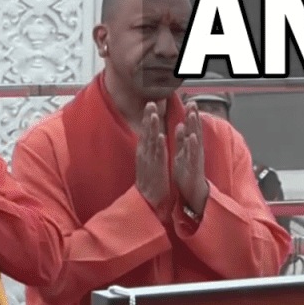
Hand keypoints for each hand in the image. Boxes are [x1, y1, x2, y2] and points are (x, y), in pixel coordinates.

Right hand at [134, 102, 171, 218]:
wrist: (147, 201)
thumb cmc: (150, 183)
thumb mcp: (148, 163)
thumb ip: (149, 151)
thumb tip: (150, 140)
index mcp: (144, 153)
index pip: (146, 132)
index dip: (148, 119)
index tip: (150, 106)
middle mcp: (144, 155)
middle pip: (146, 133)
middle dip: (148, 118)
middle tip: (150, 103)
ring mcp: (149, 161)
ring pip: (150, 141)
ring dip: (152, 127)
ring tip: (153, 114)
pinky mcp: (155, 169)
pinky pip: (156, 155)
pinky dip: (157, 145)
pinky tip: (159, 136)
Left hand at [172, 100, 208, 214]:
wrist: (193, 192)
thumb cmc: (187, 173)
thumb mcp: (182, 154)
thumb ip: (182, 140)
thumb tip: (181, 125)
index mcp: (189, 147)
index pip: (190, 128)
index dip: (189, 115)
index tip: (188, 102)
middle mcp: (194, 150)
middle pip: (194, 130)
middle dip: (193, 116)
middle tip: (192, 102)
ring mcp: (194, 158)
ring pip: (195, 140)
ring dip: (194, 127)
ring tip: (193, 114)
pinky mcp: (194, 167)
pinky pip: (192, 155)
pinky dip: (192, 145)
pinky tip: (192, 136)